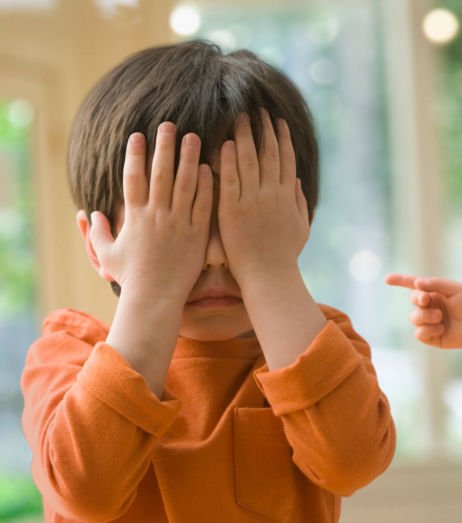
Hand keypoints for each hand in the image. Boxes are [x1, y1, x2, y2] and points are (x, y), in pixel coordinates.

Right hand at [88, 123, 212, 303]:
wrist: (155, 298)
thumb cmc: (131, 278)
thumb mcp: (107, 254)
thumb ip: (98, 232)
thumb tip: (90, 215)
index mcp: (135, 216)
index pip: (134, 177)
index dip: (135, 154)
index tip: (138, 135)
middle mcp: (157, 215)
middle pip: (161, 173)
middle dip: (164, 146)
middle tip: (169, 124)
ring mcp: (179, 223)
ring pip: (185, 184)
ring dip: (189, 158)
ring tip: (194, 137)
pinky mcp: (197, 234)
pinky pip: (203, 204)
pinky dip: (207, 185)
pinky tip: (211, 167)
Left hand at [218, 109, 309, 288]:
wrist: (269, 276)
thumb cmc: (284, 256)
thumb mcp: (301, 228)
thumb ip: (300, 203)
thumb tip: (298, 182)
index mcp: (287, 197)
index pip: (285, 161)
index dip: (282, 139)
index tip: (277, 122)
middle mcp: (272, 195)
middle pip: (269, 155)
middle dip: (264, 130)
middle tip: (258, 109)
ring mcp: (252, 201)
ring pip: (250, 161)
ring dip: (246, 137)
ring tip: (240, 116)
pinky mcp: (233, 210)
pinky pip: (230, 180)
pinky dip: (229, 161)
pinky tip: (226, 142)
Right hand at [385, 274, 461, 349]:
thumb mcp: (455, 289)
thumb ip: (436, 284)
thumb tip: (416, 284)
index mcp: (436, 293)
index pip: (414, 286)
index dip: (400, 281)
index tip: (387, 279)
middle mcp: (431, 307)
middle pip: (413, 300)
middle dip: (418, 299)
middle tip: (427, 299)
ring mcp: (430, 322)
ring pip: (414, 317)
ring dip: (426, 316)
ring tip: (440, 317)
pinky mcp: (432, 337)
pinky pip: (419, 333)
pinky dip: (428, 329)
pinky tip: (441, 329)